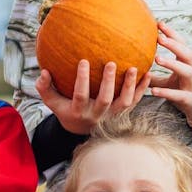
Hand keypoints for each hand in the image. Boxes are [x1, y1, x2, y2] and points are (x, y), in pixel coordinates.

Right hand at [35, 60, 149, 134]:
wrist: (82, 130)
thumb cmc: (66, 109)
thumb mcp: (52, 102)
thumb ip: (44, 88)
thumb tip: (43, 72)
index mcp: (79, 112)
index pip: (80, 95)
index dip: (82, 80)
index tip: (83, 61)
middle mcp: (98, 115)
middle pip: (106, 100)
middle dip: (109, 82)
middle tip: (111, 63)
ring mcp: (112, 116)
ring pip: (125, 103)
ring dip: (130, 86)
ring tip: (134, 67)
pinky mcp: (123, 114)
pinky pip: (136, 101)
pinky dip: (143, 89)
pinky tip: (148, 73)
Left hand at [149, 21, 191, 128]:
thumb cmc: (182, 90)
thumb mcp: (168, 81)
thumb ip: (153, 75)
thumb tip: (132, 67)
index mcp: (187, 64)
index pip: (182, 44)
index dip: (172, 34)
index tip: (159, 23)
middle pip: (187, 54)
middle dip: (174, 44)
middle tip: (159, 37)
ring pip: (187, 71)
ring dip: (172, 64)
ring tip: (157, 59)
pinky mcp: (189, 100)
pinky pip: (178, 95)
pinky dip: (166, 93)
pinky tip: (152, 91)